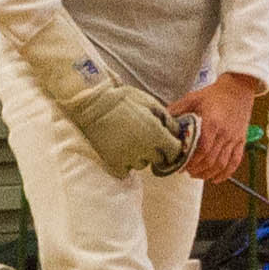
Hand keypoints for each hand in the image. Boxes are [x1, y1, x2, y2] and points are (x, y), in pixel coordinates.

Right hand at [24, 22, 188, 176]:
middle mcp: (144, 149)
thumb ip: (167, 119)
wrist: (92, 104)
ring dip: (140, 156)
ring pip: (142, 165)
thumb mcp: (150, 103)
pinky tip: (121, 150)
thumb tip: (176, 132)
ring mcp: (127, 158)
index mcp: (156, 134)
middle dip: (157, 150)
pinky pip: (125, 170)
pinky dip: (125, 163)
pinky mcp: (112, 162)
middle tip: (146, 138)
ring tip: (131, 142)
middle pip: (159, 160)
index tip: (168, 142)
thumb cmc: (123, 99)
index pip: (174, 151)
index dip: (173, 147)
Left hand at [174, 73, 258, 182]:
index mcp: (212, 123)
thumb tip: (161, 119)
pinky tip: (216, 178)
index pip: (202, 149)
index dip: (191, 161)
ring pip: (222, 164)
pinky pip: (235, 161)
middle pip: (211, 159)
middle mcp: (224, 133)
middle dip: (197, 169)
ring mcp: (234, 138)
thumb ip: (176, 109)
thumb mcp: (192, 98)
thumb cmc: (214, 94)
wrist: (238, 88)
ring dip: (208, 173)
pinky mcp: (241, 140)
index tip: (181, 166)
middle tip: (186, 172)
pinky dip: (226, 173)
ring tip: (197, 175)